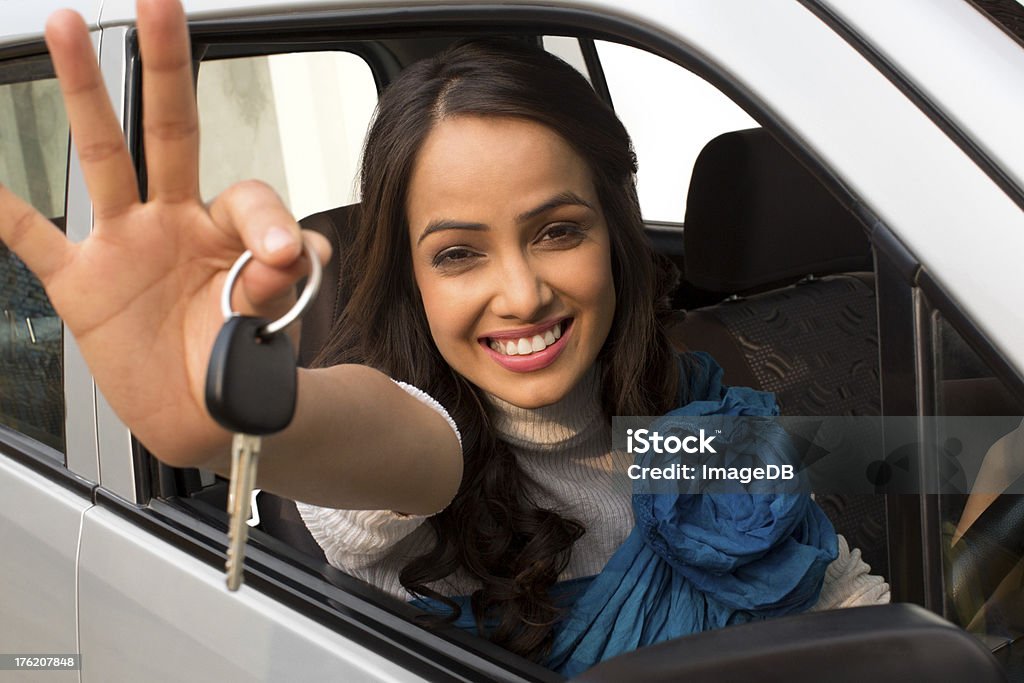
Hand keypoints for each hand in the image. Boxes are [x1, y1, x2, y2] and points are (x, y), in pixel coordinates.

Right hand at [0, 0, 330, 462]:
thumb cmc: (243, 357)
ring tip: (68, 29)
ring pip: (102, 157)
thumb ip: (281, 284)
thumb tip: (295, 249)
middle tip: (161, 6)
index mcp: (228, 231)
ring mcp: (124, 245)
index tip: (281, 256)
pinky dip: (0, 209)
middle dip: (166, 69)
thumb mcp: (272, 321)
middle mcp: (174, 222)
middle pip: (168, 130)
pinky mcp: (83, 284)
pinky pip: (31, 239)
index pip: (246, 194)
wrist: (209, 411)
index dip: (265, 219)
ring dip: (85, 94)